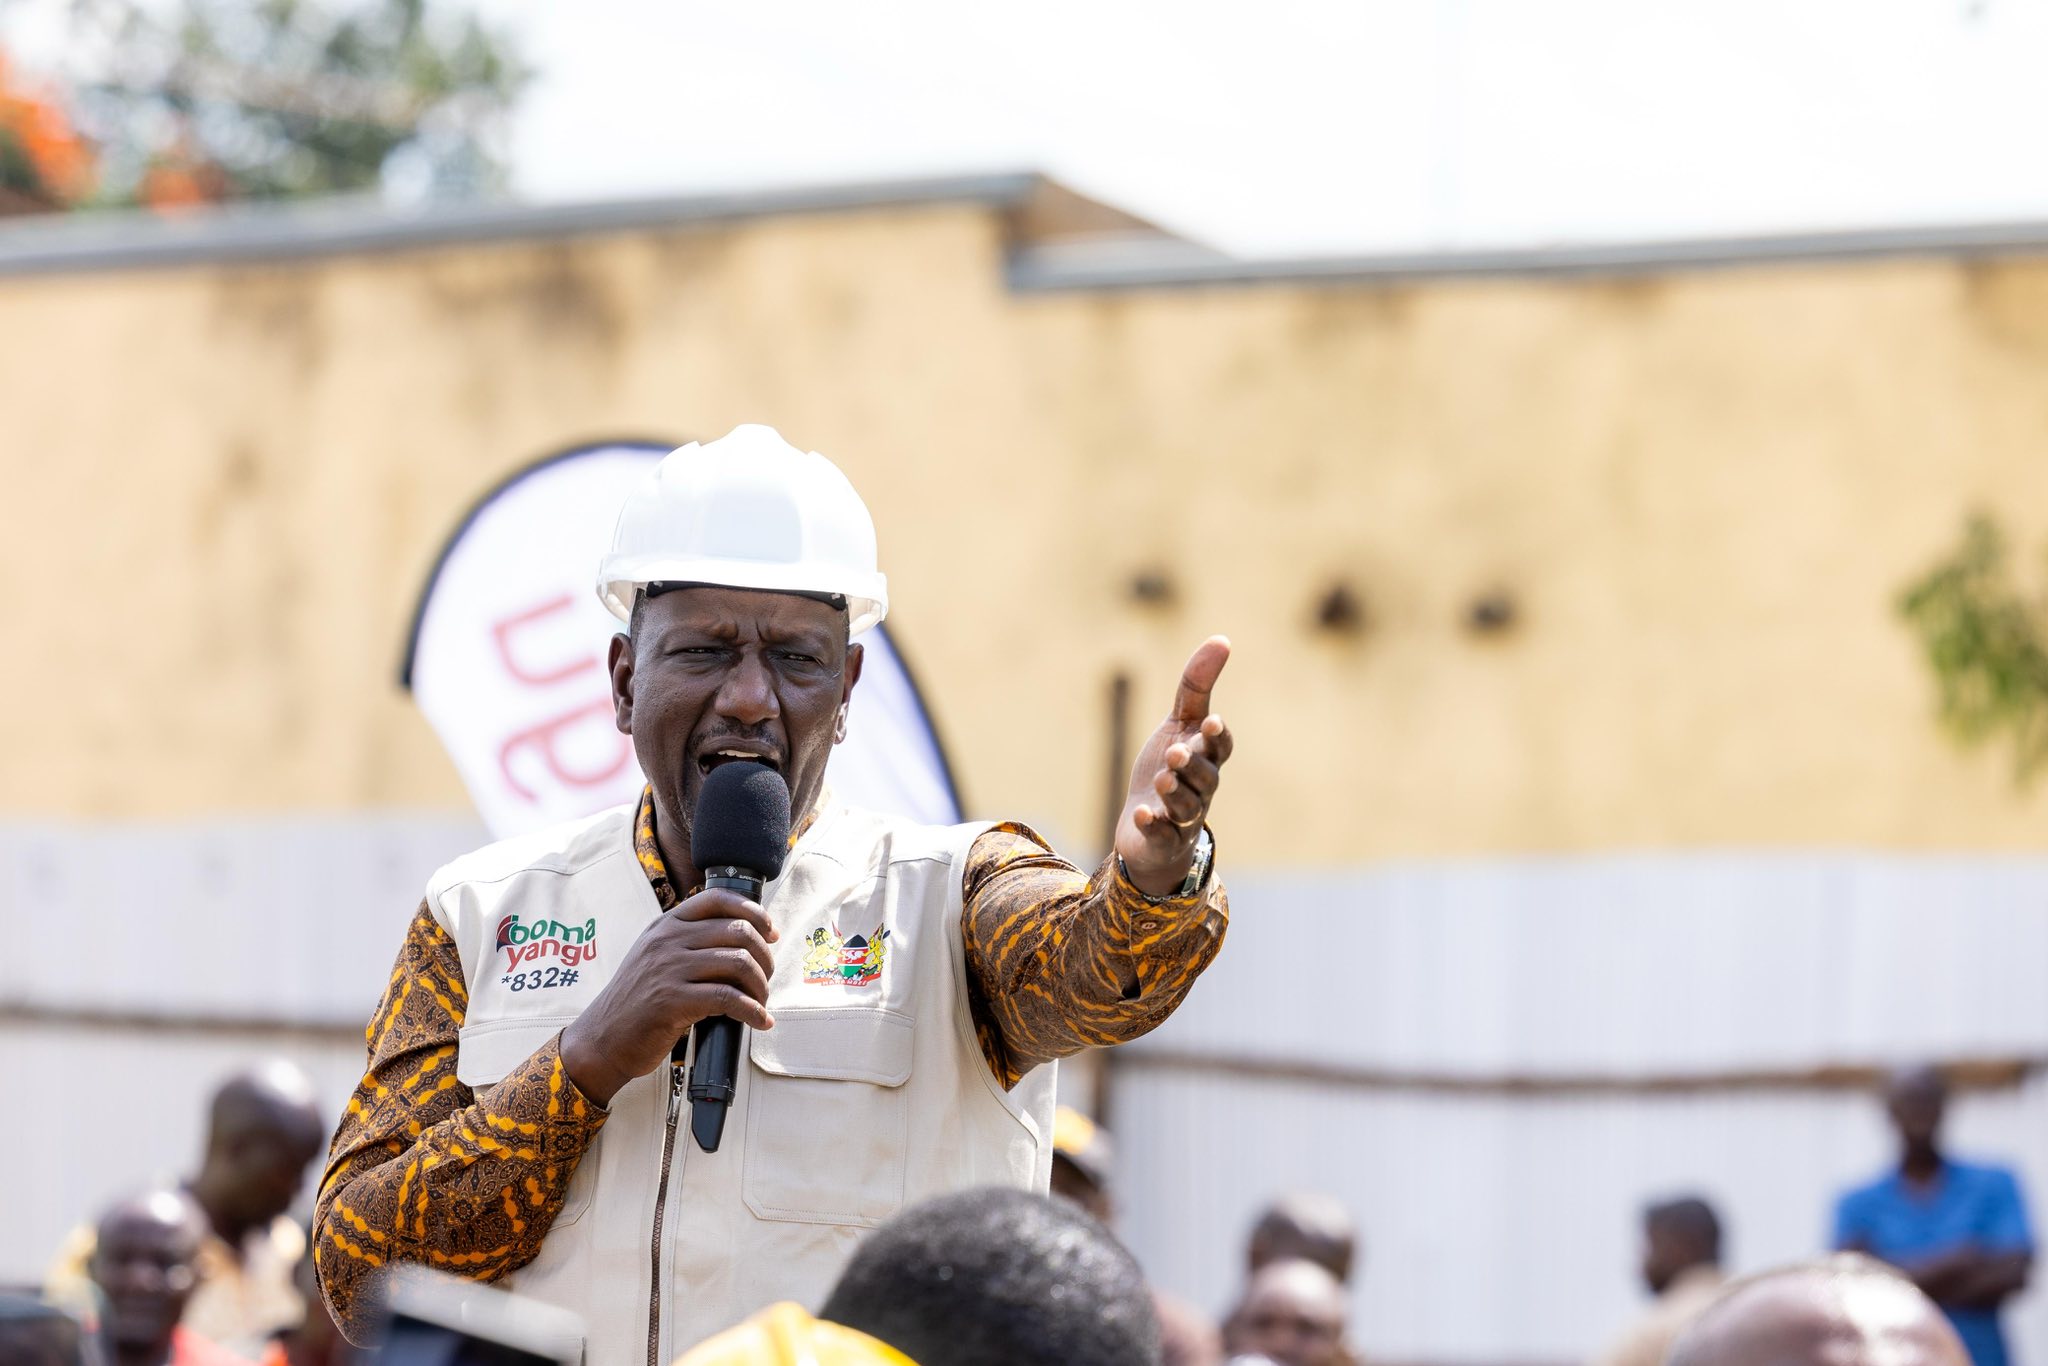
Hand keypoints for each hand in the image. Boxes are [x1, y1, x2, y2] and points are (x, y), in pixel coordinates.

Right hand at [559, 889, 778, 1106]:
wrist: (602, 1038)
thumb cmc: (636, 1001)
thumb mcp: (655, 957)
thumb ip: (688, 942)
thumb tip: (743, 940)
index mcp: (666, 925)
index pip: (717, 899)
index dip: (753, 912)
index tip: (770, 932)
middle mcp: (668, 941)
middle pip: (738, 932)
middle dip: (764, 956)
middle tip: (766, 978)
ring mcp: (669, 969)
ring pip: (738, 963)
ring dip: (761, 986)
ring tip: (761, 1002)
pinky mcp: (672, 1001)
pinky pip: (729, 998)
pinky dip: (753, 1011)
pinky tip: (759, 1020)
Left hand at [1115, 635, 1233, 896]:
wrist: (1146, 824)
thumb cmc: (1168, 766)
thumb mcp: (1179, 723)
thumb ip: (1197, 685)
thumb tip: (1222, 639)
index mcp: (1206, 758)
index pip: (1220, 747)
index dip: (1217, 736)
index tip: (1210, 722)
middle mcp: (1200, 788)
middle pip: (1206, 778)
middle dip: (1192, 766)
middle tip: (1174, 755)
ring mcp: (1182, 817)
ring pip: (1188, 808)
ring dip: (1176, 794)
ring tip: (1162, 780)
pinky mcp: (1163, 840)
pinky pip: (1163, 836)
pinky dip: (1154, 826)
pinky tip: (1142, 815)